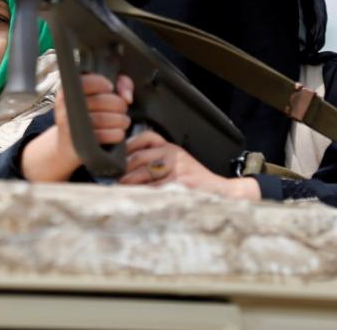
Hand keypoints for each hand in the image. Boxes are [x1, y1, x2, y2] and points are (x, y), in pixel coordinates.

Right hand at [22, 74, 132, 181]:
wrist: (69, 144)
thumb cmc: (90, 113)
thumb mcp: (101, 93)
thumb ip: (120, 83)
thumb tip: (127, 97)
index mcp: (67, 92)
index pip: (86, 82)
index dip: (102, 84)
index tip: (110, 88)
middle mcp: (65, 109)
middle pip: (100, 101)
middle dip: (119, 105)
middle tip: (122, 109)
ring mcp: (71, 127)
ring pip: (104, 119)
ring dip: (121, 120)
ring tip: (123, 121)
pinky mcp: (79, 144)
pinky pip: (105, 136)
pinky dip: (118, 134)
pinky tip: (118, 132)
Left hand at [120, 130, 260, 199]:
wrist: (221, 192)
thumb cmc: (196, 182)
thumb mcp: (178, 163)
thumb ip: (157, 161)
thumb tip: (126, 170)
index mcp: (172, 148)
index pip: (146, 138)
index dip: (129, 145)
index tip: (117, 157)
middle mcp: (173, 155)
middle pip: (138, 157)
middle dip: (124, 169)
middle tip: (115, 179)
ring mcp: (176, 169)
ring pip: (142, 173)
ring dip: (128, 183)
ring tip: (121, 189)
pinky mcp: (178, 184)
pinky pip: (152, 189)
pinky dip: (141, 194)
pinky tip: (136, 198)